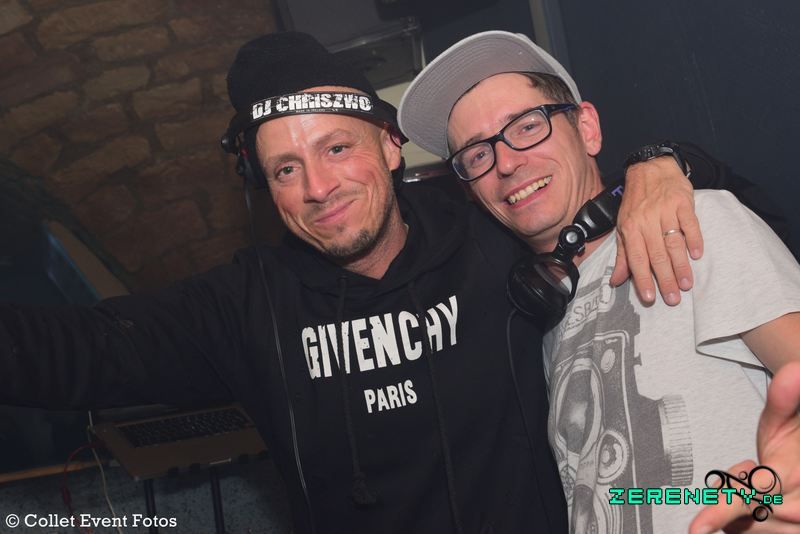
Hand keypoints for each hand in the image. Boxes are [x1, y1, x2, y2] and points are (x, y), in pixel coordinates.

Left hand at [611, 156, 702, 304]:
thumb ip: (623, 255)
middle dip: (665, 279)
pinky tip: (697, 255)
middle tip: (673, 299)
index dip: (643, 279)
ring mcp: (666, 211)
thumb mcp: (624, 226)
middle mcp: (647, 220)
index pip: (637, 258)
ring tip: (687, 284)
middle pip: (657, 254)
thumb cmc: (637, 201)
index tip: (650, 298)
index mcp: (630, 228)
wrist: (650, 167)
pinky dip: (694, 239)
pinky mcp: (683, 202)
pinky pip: (690, 223)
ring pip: (674, 242)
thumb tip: (616, 281)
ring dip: (681, 265)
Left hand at [689, 361, 799, 532]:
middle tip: (752, 468)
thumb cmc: (796, 446)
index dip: (720, 511)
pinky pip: (748, 533)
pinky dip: (746, 522)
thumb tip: (794, 369)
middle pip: (739, 512)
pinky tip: (759, 506)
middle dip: (735, 490)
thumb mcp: (785, 421)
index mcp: (791, 474)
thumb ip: (783, 400)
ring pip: (744, 528)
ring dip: (742, 510)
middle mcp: (799, 508)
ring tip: (761, 486)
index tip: (696, 528)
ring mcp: (797, 528)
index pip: (750, 495)